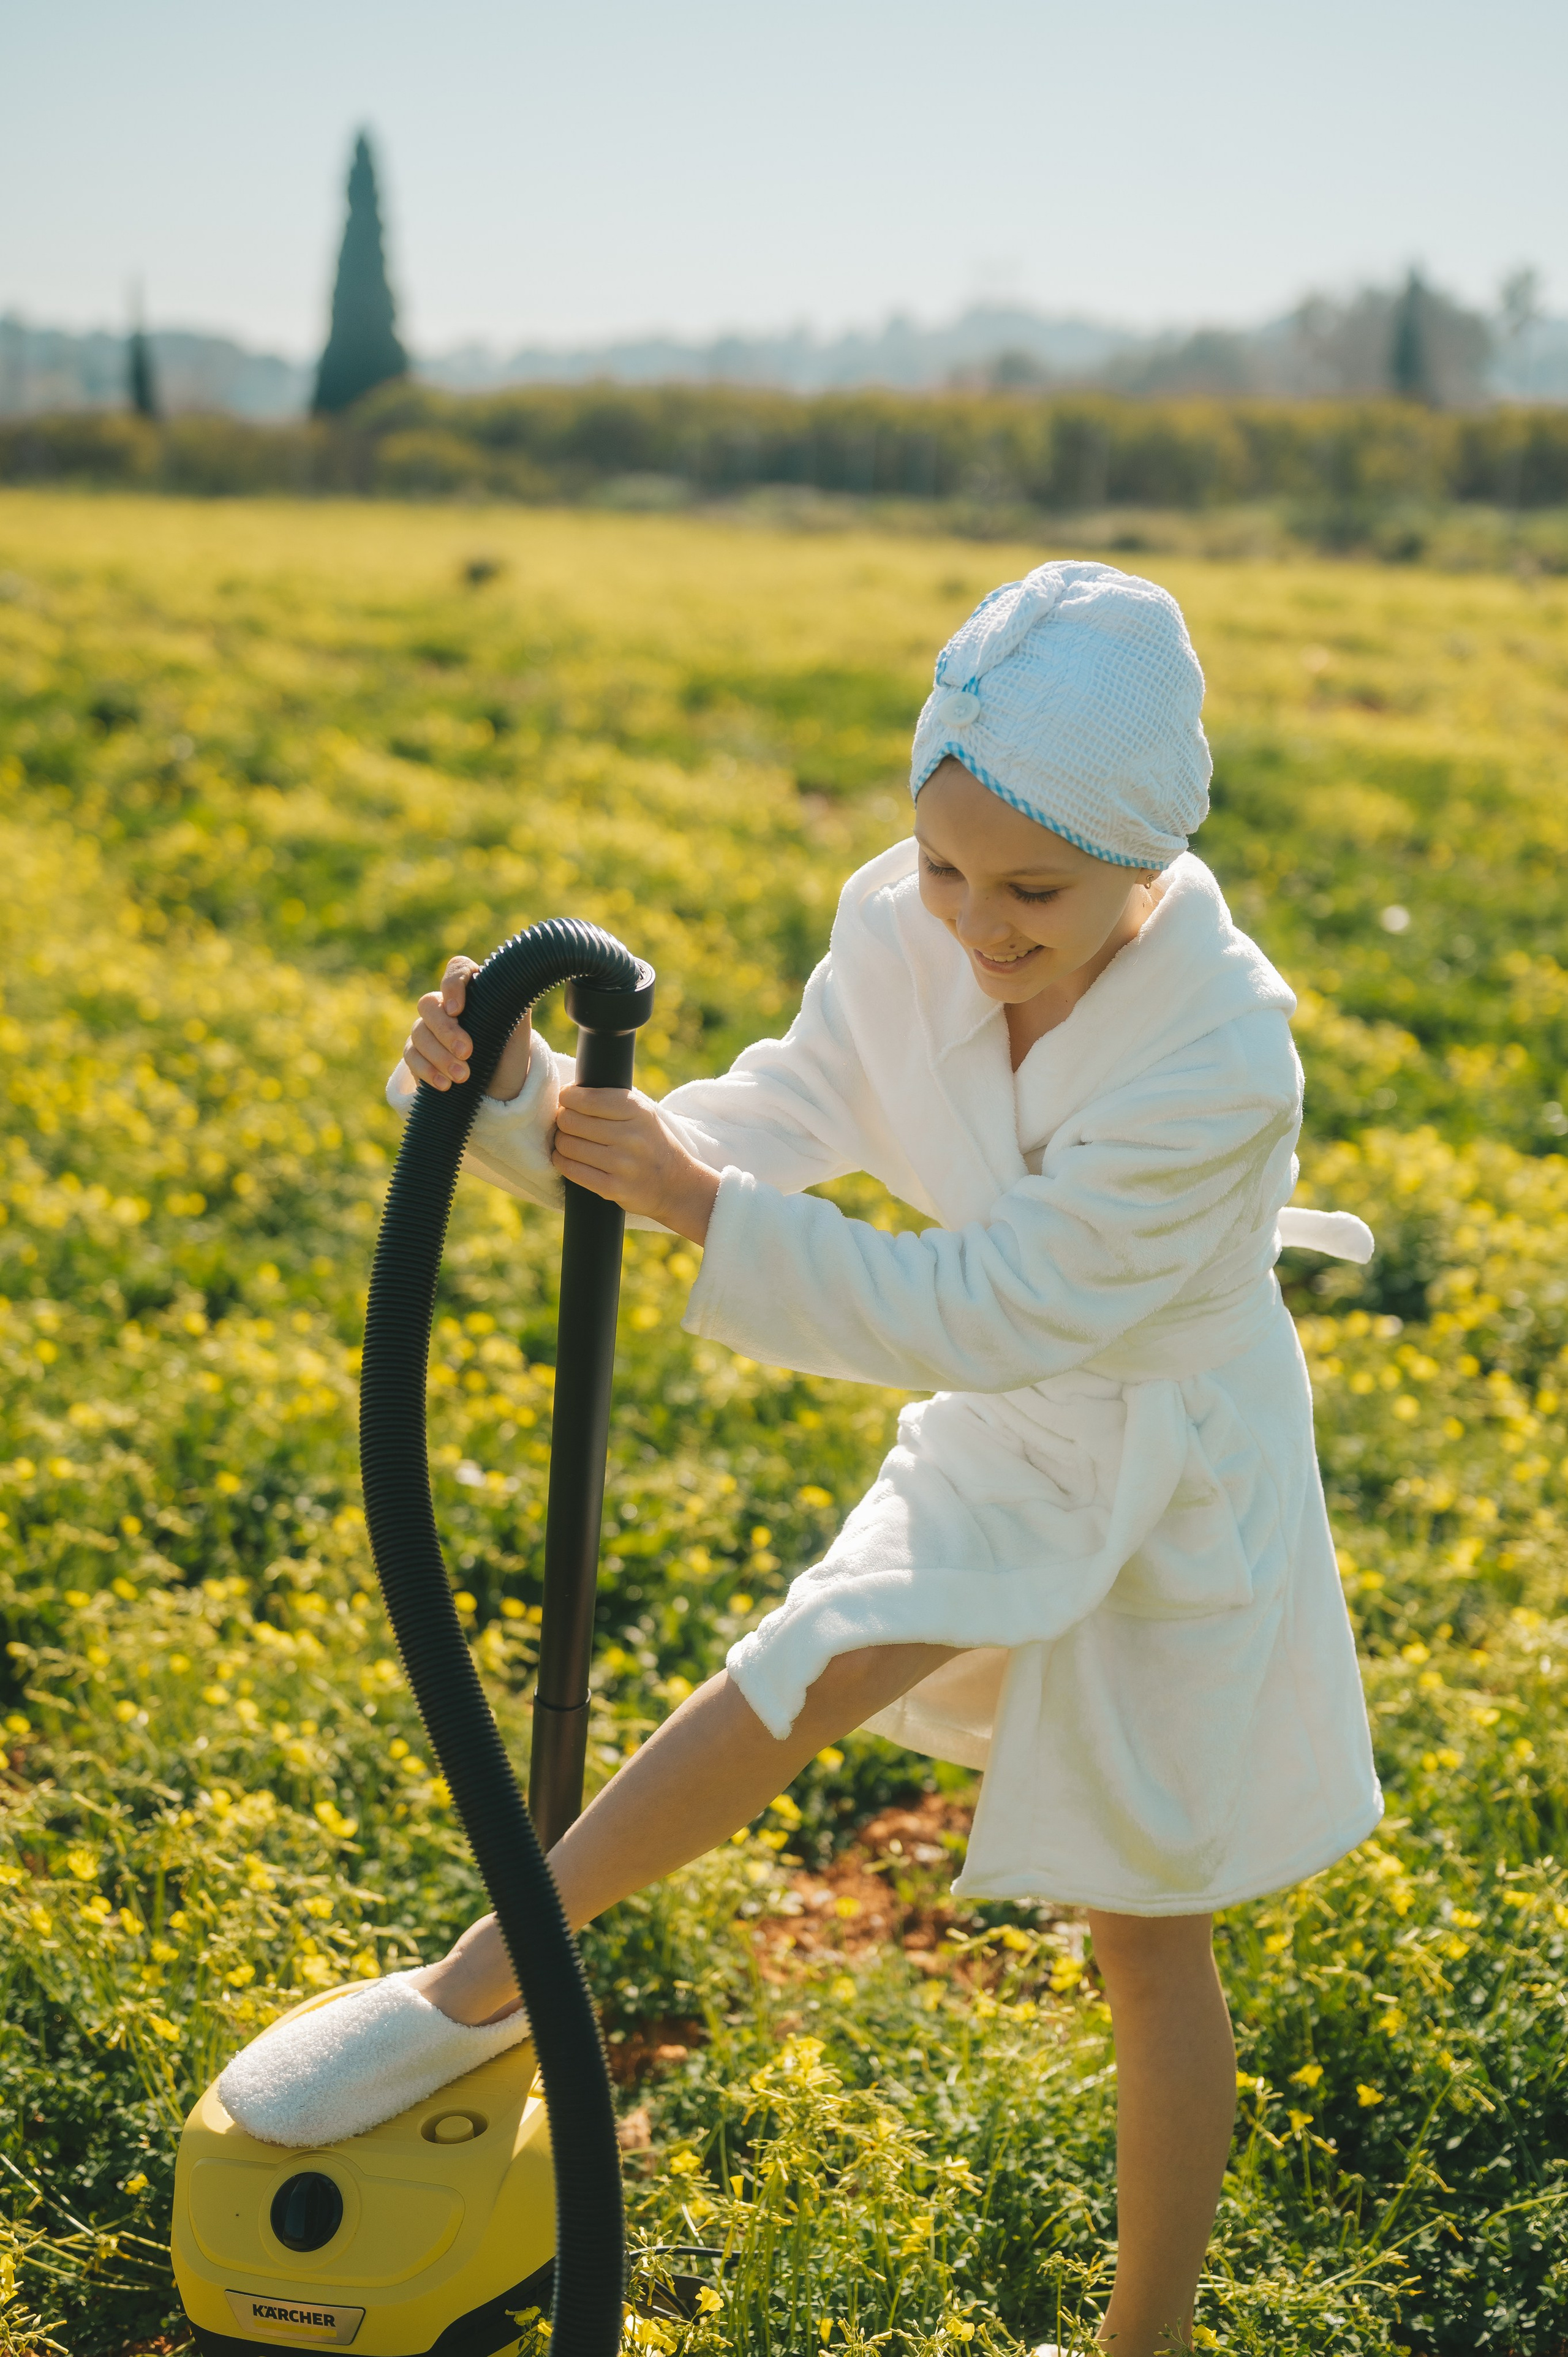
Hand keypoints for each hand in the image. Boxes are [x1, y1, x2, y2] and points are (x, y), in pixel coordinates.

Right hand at [402, 957, 533, 1100]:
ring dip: (440, 1056)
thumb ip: (511, 1003)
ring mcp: (428, 1029)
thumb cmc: (510, 1053)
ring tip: (462, 1077)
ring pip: (419, 1032)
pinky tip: (444, 1085)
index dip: (452, 983)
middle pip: (429, 1004)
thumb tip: (510, 982)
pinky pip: (411, 1056)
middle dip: (446, 1031)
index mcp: (472, 990)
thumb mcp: (518, 1029)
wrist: (500, 1088)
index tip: (457, 1009)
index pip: (457, 968)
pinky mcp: (418, 1054)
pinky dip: (427, 1070)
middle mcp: (446, 1006)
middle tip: (467, 1053)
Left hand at [553, 1086, 718, 1244]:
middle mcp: (631, 1136)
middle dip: (562, 1120)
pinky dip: (562, 1162)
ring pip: (567, 1145)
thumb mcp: (643, 1113)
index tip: (567, 1101)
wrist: (676, 1184)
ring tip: (569, 1141)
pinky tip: (566, 1158)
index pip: (585, 1098)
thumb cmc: (650, 1142)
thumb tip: (568, 1091)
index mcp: (637, 1110)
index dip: (567, 1098)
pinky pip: (571, 1170)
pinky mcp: (613, 1188)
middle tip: (568, 1123)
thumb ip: (611, 1098)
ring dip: (561, 1142)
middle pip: (571, 1121)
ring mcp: (622, 1164)